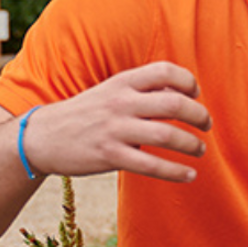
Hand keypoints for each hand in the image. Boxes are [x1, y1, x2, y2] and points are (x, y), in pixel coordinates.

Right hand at [19, 62, 210, 182]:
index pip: (165, 71)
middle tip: (206, 125)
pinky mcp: (109, 156)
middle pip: (174, 103)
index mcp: (122, 82)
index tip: (196, 94)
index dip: (188, 81)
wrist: (41, 137)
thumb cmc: (85, 114)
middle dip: (199, 115)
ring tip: (200, 150)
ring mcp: (115, 130)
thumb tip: (181, 95)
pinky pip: (152, 165)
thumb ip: (142, 92)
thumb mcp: (110, 92)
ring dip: (192, 144)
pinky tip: (189, 175)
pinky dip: (176, 172)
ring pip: (167, 135)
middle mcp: (120, 102)